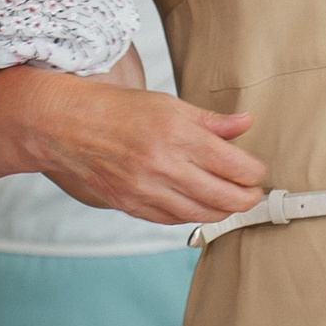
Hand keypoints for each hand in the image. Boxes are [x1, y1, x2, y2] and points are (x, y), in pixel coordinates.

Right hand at [0, 64, 265, 224]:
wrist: (67, 126)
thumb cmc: (118, 110)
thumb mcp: (169, 104)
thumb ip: (211, 121)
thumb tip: (246, 123)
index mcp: (177, 135)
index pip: (235, 166)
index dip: (255, 173)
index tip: (257, 171)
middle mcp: (163, 166)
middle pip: (224, 197)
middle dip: (247, 198)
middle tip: (254, 193)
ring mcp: (146, 190)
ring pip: (201, 214)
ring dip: (223, 212)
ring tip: (232, 202)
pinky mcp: (132, 206)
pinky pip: (173, 220)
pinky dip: (192, 216)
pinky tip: (200, 206)